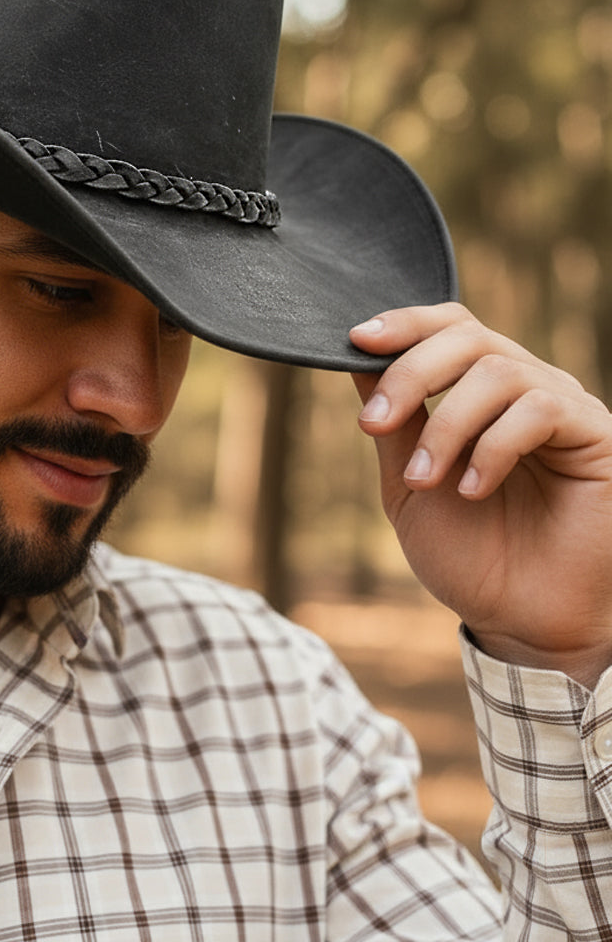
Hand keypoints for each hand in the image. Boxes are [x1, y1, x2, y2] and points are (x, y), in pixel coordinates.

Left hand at [350, 303, 611, 687]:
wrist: (518, 618)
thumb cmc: (467, 553)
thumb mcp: (406, 482)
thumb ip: (392, 422)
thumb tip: (355, 355)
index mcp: (479, 392)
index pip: (448, 326)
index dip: (403, 323)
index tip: (355, 339)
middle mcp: (525, 388)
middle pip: (467, 337)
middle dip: (409, 374)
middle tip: (373, 424)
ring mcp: (564, 408)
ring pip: (499, 371)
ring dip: (446, 425)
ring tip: (422, 479)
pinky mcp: (596, 436)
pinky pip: (541, 409)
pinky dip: (492, 446)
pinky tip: (472, 489)